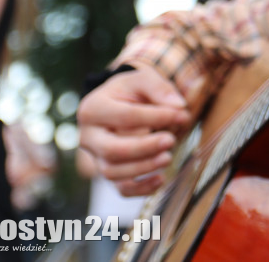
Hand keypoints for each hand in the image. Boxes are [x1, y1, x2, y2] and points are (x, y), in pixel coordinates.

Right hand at [77, 65, 191, 195]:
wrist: (118, 103)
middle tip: (171, 140)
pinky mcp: (108, 171)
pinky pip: (120, 188)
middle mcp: (88, 136)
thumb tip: (179, 107)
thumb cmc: (132, 91)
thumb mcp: (143, 79)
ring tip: (168, 157)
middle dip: (144, 148)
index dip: (155, 117)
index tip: (181, 115)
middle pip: (112, 150)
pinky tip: (161, 179)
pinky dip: (140, 189)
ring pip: (113, 172)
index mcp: (92, 109)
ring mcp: (95, 157)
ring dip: (143, 168)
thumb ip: (160, 88)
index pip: (124, 117)